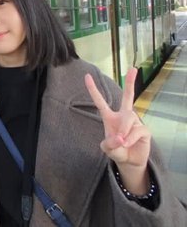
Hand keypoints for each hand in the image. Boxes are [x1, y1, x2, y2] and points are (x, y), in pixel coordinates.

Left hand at [85, 68, 150, 192]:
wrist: (130, 161)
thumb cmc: (117, 151)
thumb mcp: (108, 148)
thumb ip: (110, 143)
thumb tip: (120, 137)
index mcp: (109, 117)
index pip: (100, 101)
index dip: (93, 89)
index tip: (86, 76)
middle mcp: (123, 116)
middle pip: (128, 96)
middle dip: (131, 82)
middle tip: (133, 69)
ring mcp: (135, 121)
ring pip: (128, 119)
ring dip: (123, 132)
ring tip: (122, 142)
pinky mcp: (144, 130)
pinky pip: (137, 130)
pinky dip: (130, 139)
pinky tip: (128, 143)